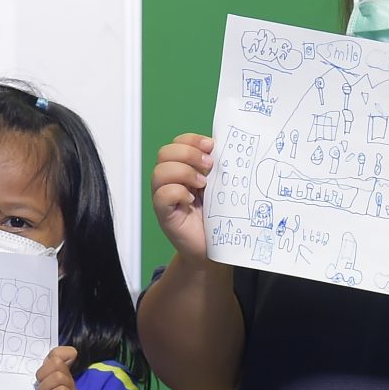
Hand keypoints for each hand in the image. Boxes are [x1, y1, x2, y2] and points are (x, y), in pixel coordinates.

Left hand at [37, 346, 79, 389]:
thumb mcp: (35, 384)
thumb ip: (40, 370)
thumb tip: (46, 357)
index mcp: (61, 373)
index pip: (64, 352)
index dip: (52, 358)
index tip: (42, 374)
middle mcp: (70, 380)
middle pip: (57, 363)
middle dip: (42, 377)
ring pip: (58, 377)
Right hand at [152, 134, 214, 259]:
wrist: (216, 250)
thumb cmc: (219, 218)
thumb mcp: (222, 186)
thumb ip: (219, 168)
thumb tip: (228, 147)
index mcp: (184, 168)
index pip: (178, 142)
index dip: (192, 140)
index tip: (211, 146)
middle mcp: (171, 180)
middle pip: (165, 152)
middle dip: (189, 154)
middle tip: (209, 166)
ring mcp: (165, 197)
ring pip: (160, 171)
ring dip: (184, 172)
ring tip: (202, 185)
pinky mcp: (164, 214)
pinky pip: (161, 195)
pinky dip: (177, 192)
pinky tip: (190, 200)